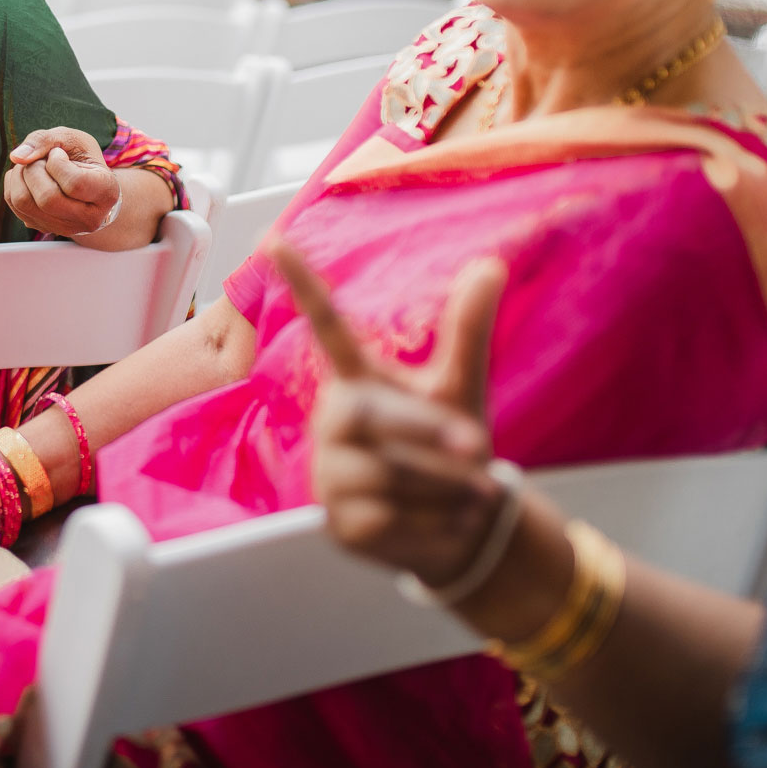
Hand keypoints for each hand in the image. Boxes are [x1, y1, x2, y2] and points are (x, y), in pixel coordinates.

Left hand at [3, 127, 119, 237]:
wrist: (84, 181)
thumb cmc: (81, 158)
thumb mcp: (71, 139)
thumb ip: (44, 140)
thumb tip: (17, 157)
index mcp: (106, 193)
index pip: (74, 183)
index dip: (57, 162)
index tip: (60, 154)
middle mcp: (89, 218)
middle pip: (47, 198)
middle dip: (35, 168)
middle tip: (43, 158)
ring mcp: (65, 228)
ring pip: (24, 202)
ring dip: (20, 174)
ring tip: (35, 165)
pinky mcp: (42, 228)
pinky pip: (13, 204)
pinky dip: (14, 182)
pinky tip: (30, 177)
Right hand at [289, 240, 509, 586]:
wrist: (458, 529)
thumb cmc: (451, 448)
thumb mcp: (461, 388)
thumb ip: (468, 331)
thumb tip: (491, 265)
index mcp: (358, 378)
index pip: (325, 325)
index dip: (301, 283)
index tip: (275, 238)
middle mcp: (333, 419)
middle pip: (369, 416)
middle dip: (428, 431)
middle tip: (477, 446)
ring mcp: (329, 472)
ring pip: (386, 473)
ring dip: (446, 485)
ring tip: (473, 494)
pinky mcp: (338, 522)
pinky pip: (387, 518)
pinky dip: (434, 522)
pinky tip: (447, 521)